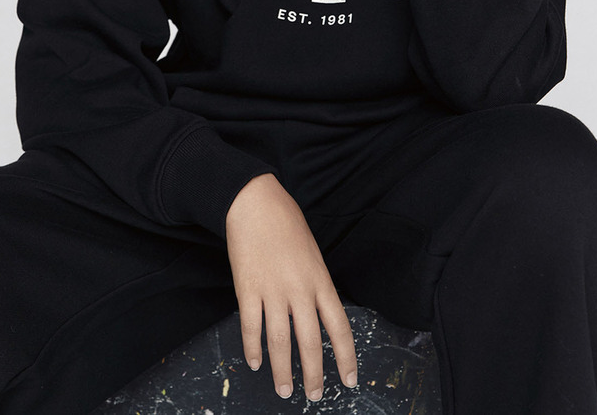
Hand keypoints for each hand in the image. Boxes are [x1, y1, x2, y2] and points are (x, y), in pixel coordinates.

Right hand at [225, 173, 357, 401]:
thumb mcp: (311, 252)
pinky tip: (254, 362)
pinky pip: (251, 327)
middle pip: (310, 342)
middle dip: (313, 374)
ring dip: (282, 370)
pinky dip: (252, 349)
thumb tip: (314, 312)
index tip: (349, 380)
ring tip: (284, 390)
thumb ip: (314, 284)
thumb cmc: (285, 221)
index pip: (340, 327)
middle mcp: (299, 290)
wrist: (254, 201)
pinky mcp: (247, 288)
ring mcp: (272, 290)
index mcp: (320, 280)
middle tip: (314, 395)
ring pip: (279, 342)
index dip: (346, 357)